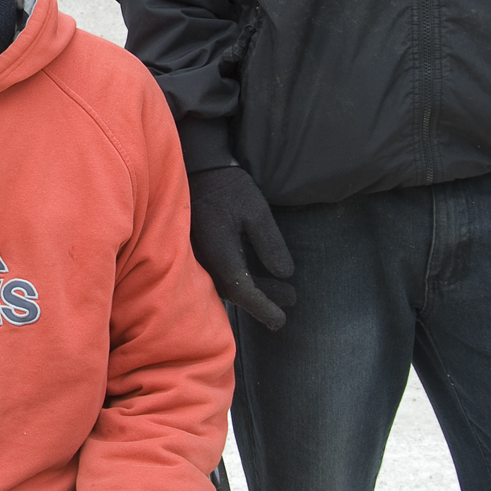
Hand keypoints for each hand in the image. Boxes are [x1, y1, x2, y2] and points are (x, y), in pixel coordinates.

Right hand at [188, 165, 295, 330]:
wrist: (198, 170)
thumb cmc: (228, 189)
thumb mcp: (257, 213)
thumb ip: (270, 244)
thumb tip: (285, 274)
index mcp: (221, 255)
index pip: (243, 292)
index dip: (264, 308)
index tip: (282, 319)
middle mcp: (207, 262)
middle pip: (235, 293)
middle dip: (265, 300)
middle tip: (292, 299)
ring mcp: (200, 258)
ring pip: (226, 285)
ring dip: (254, 290)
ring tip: (283, 290)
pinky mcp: (198, 251)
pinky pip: (219, 275)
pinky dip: (240, 280)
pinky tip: (255, 275)